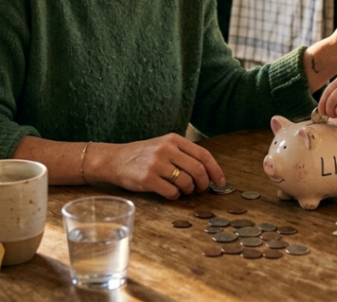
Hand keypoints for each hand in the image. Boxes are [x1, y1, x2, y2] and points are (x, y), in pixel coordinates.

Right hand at [103, 133, 224, 199]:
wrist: (115, 159)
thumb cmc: (143, 155)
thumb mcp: (164, 146)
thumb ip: (183, 154)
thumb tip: (208, 172)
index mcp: (174, 139)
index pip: (203, 154)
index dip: (215, 170)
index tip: (221, 182)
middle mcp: (166, 149)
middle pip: (198, 169)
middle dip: (203, 184)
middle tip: (201, 190)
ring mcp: (156, 164)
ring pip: (186, 182)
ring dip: (188, 190)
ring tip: (183, 190)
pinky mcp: (148, 179)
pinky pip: (171, 192)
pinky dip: (175, 196)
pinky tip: (170, 193)